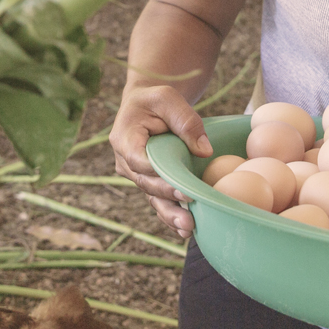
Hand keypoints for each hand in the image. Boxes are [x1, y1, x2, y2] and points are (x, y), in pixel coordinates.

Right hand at [111, 85, 213, 236]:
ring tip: (188, 228)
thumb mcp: (169, 99)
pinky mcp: (149, 181)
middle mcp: (126, 161)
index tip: (182, 187)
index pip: (139, 162)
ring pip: (152, 198)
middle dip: (168, 200)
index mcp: (124, 139)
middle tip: (190, 213)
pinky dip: (170, 215)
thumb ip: (186, 122)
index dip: (159, 177)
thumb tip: (204, 151)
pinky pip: (158, 200)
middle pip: (146, 184)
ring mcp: (136, 174)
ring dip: (169, 215)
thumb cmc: (155, 100)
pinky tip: (185, 230)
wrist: (146, 105)